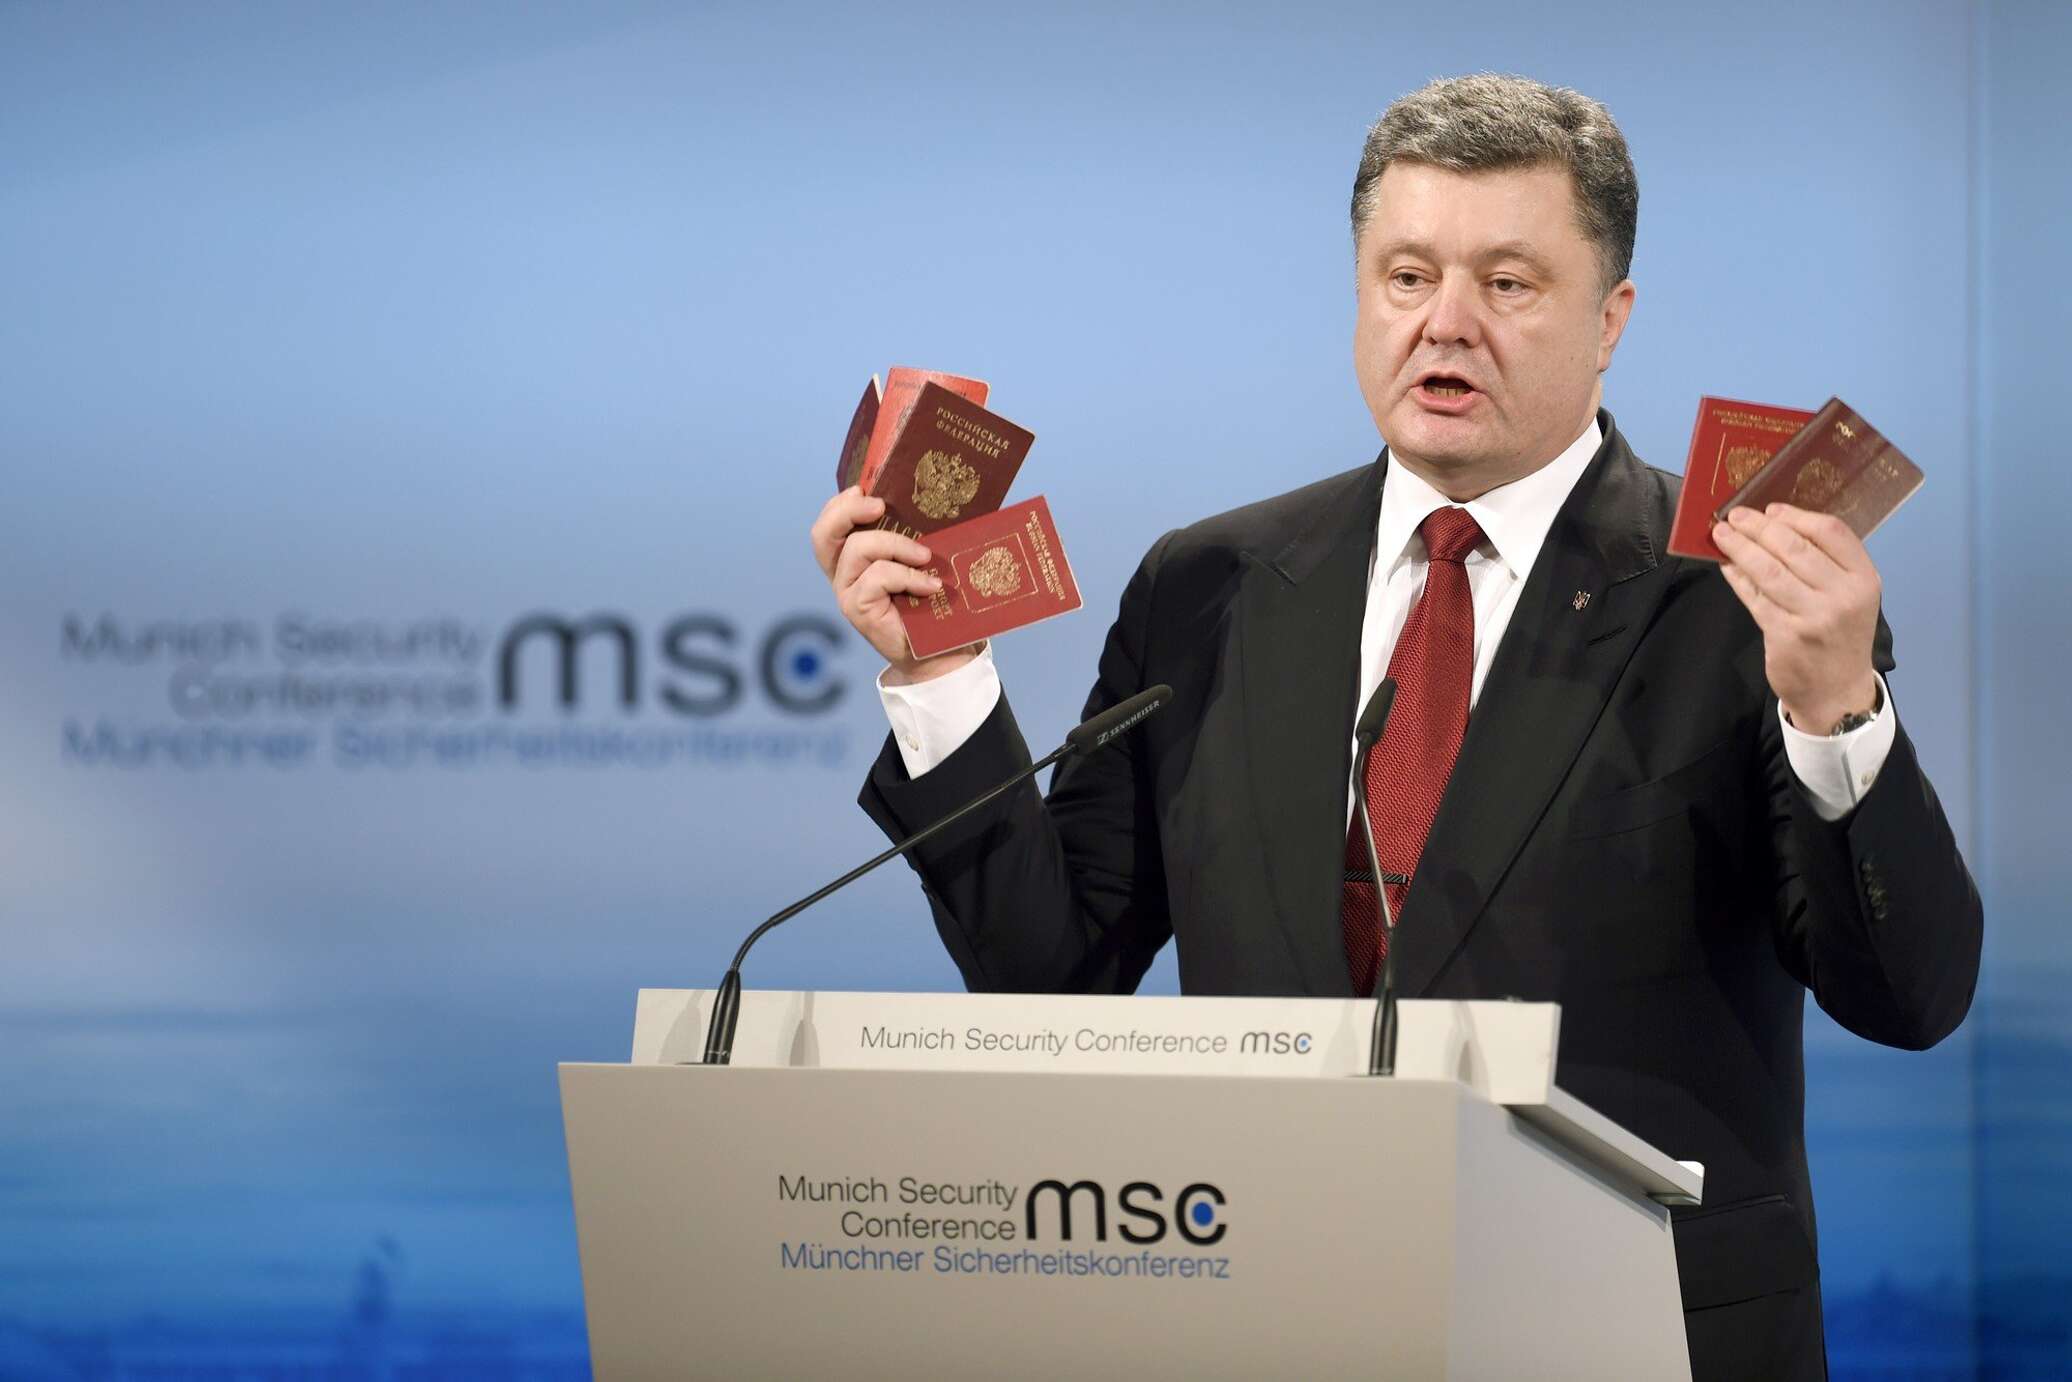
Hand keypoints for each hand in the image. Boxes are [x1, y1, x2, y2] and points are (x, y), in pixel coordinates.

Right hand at [810, 487, 977, 683]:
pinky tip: (930, 585)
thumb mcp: (921, 562)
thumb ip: (913, 536)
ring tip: (926, 557)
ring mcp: (847, 593)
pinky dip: (908, 575)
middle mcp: (843, 575)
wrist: (942, 652)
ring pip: (858, 549)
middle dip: (847, 510)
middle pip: (823, 534)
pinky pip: (877, 576)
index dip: (840, 504)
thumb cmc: (935, 604)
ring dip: (896, 545)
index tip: (864, 489)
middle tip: (879, 505)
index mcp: (852, 559)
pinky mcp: (857, 609)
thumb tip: (934, 499)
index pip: (830, 525)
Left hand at [1712, 503, 1880, 732]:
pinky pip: (1755, 598)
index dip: (1797, 515)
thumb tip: (1775, 523)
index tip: (1770, 509)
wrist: (1838, 691)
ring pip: (1770, 570)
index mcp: (1864, 578)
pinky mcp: (1786, 635)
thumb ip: (1825, 562)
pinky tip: (1726, 565)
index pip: (1832, 531)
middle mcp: (1844, 595)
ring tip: (1721, 533)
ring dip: (1741, 548)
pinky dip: (1738, 578)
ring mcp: (1815, 617)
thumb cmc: (1840, 634)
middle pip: (1795, 547)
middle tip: (1735, 515)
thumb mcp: (1850, 595)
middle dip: (1759, 528)